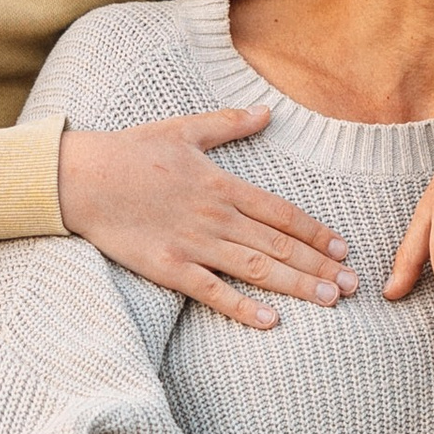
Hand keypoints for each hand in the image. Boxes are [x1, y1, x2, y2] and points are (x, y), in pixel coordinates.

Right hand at [57, 110, 355, 328]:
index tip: (342, 248)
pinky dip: (241, 307)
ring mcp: (192, 244)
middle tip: (353, 285)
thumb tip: (266, 112)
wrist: (79, 178)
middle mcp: (214, 217)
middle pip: (278, 245)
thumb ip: (228, 124)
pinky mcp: (167, 267)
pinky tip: (270, 321)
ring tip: (331, 300)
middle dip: (319, 265)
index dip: (315, 232)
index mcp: (221, 185)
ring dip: (296, 285)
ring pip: (255, 268)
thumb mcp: (183, 129)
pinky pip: (210, 292)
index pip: (281, 213)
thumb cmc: (130, 152)